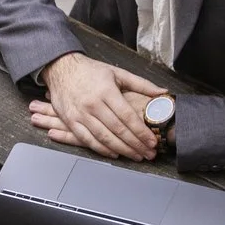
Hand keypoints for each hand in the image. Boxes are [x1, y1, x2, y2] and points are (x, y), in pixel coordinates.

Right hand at [33, 52, 165, 160]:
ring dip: (122, 150)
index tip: (152, 141)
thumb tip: (162, 92)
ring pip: (104, 137)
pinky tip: (114, 153)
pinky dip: (102, 149)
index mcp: (106, 91)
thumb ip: (141, 84)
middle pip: (118, 130)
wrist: (61, 68)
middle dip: (136, 144)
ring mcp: (81, 114)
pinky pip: (87, 140)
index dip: (141, 131)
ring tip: (136, 156)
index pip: (127, 116)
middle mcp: (93, 104)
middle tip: (148, 154)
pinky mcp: (71, 121)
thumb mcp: (117, 73)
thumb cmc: (90, 71)